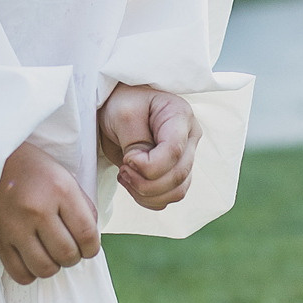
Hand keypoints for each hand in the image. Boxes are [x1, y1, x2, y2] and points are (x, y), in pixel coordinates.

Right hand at [0, 139, 101, 286]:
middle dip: (73, 257)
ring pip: (45, 268)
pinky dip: (30, 272)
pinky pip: (19, 273)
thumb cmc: (26, 167)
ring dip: (52, 266)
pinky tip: (30, 259)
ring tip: (49, 254)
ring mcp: (15, 227)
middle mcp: (38, 210)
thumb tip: (90, 238)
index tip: (87, 248)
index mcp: (60, 190)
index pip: (87, 234)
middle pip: (67, 255)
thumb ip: (80, 205)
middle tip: (67, 249)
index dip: (91, 248)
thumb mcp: (61, 175)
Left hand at [98, 85, 199, 211]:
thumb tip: (143, 168)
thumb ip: (136, 140)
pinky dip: (146, 199)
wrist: (114, 108)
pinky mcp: (173, 173)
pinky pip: (167, 199)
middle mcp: (188, 138)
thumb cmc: (121, 103)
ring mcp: (184, 158)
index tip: (127, 158)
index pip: (174, 152)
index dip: (148, 165)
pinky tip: (131, 182)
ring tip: (125, 175)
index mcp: (180, 117)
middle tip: (123, 168)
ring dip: (145, 194)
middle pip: (177, 176)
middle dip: (145, 182)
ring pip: (176, 192)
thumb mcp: (124, 113)